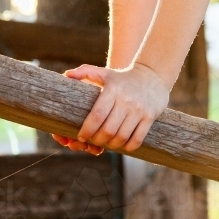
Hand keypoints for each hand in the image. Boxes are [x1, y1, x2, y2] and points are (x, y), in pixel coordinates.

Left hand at [51, 63, 169, 154]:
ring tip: (106, 143)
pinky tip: (122, 145)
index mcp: (113, 90)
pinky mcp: (150, 117)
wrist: (152, 75)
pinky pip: (137, 139)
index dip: (87, 129)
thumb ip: (85, 72)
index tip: (81, 136)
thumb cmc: (123, 78)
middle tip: (92, 141)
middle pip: (108, 129)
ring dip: (111, 145)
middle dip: (97, 139)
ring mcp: (139, 110)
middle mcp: (126, 100)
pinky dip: (127, 147)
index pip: (97, 115)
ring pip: (122, 136)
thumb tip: (66, 76)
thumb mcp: (105, 73)